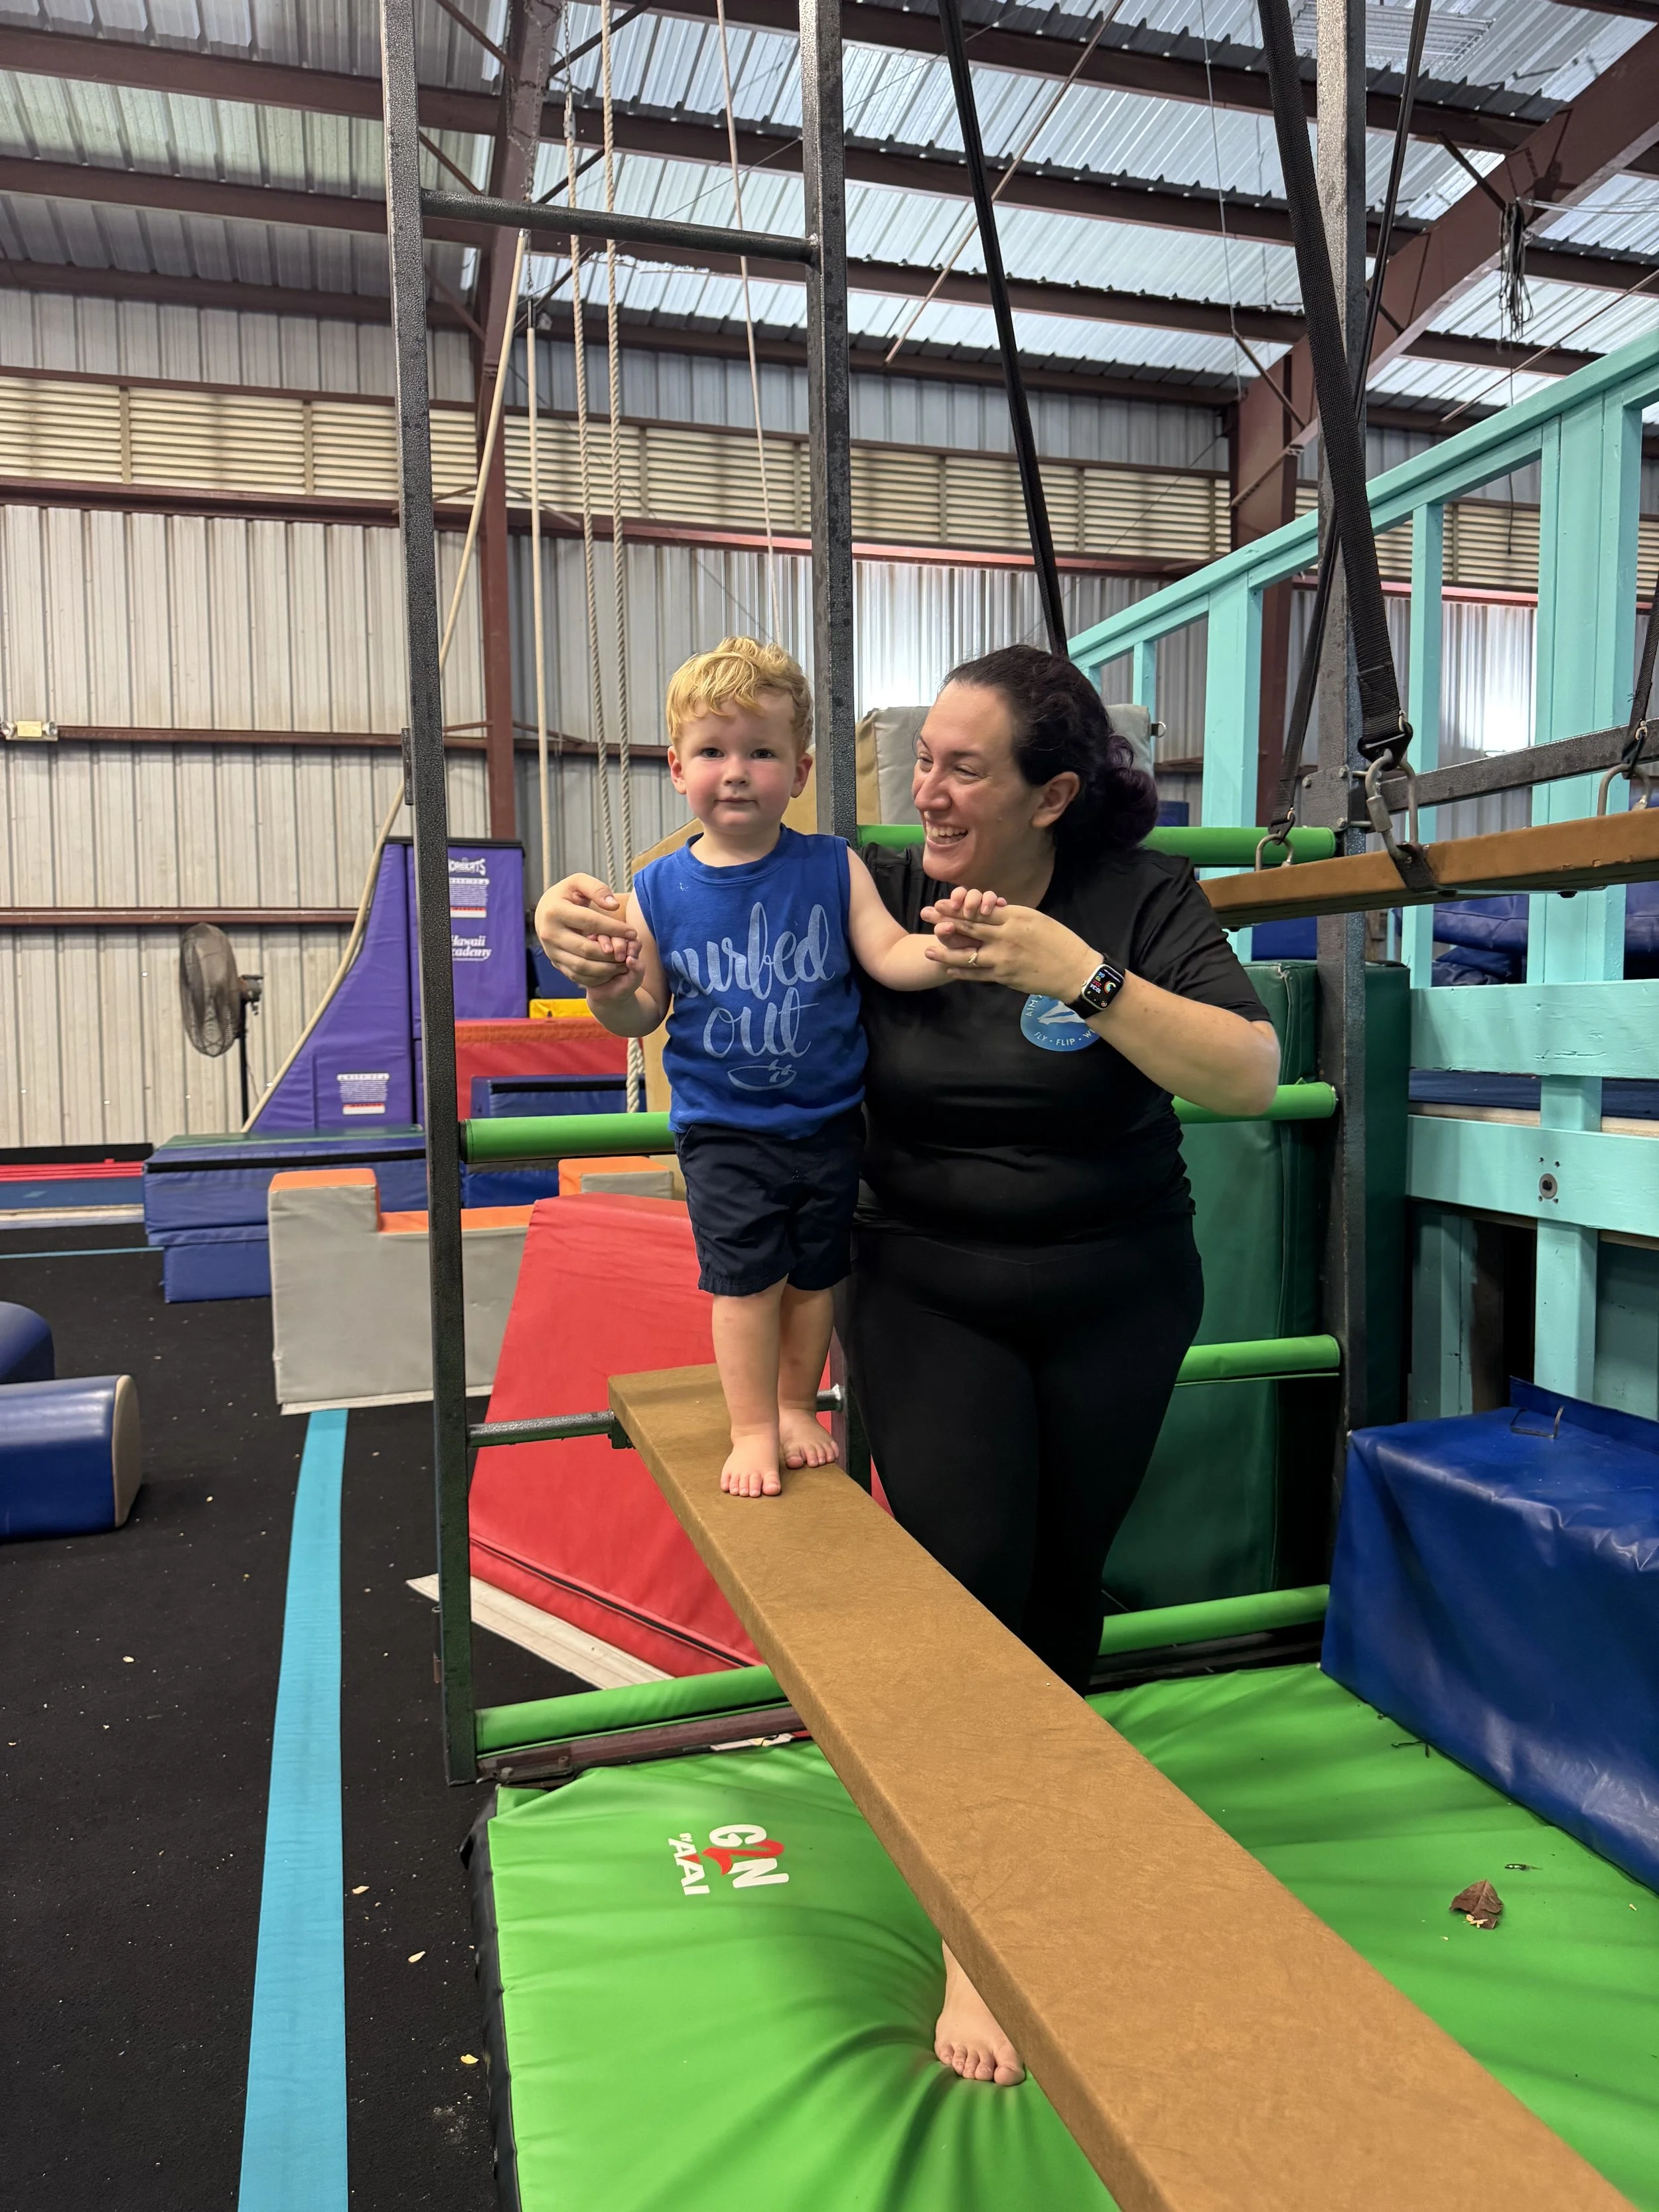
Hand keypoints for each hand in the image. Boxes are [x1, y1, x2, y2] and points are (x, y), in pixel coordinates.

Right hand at [533, 873, 636, 989]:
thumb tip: (614, 906)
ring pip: (582, 967)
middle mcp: (549, 933)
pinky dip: (596, 977)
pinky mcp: (555, 963)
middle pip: (586, 949)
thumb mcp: (579, 882)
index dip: (614, 928)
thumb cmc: (567, 894)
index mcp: (555, 911)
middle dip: (612, 953)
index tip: (633, 932)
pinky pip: (577, 976)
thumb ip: (597, 889)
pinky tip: (612, 970)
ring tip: (624, 963)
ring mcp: (551, 951)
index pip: (590, 922)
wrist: (545, 911)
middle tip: (630, 951)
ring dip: (606, 968)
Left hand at [921, 894, 1100, 1002]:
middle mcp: (1005, 938)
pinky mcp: (1004, 978)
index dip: (958, 907)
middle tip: (926, 915)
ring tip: (928, 951)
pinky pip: (977, 975)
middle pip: (969, 928)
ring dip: (946, 953)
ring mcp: (1003, 959)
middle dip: (945, 921)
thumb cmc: (1059, 941)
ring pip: (968, 955)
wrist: (1074, 971)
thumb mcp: (1037, 919)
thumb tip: (992, 910)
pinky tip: (950, 970)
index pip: (980, 911)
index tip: (941, 902)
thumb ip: (1012, 916)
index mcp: (1014, 919)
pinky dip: (962, 972)